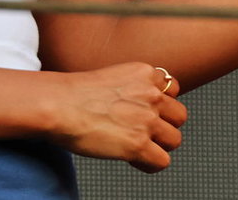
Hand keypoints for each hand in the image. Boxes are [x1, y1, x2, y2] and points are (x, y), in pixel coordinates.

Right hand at [49, 62, 187, 172]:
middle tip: (144, 131)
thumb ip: (133, 87)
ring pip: (174, 139)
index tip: (148, 110)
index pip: (173, 89)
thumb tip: (137, 105)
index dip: (161, 103)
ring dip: (159, 145)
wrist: (58, 104)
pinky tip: (135, 160)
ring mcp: (147, 120)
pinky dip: (150, 164)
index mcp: (145, 74)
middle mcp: (151, 95)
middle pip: (179, 116)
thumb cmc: (73, 94)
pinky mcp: (138, 144)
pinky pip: (162, 161)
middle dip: (164, 125)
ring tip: (139, 146)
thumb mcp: (113, 76)